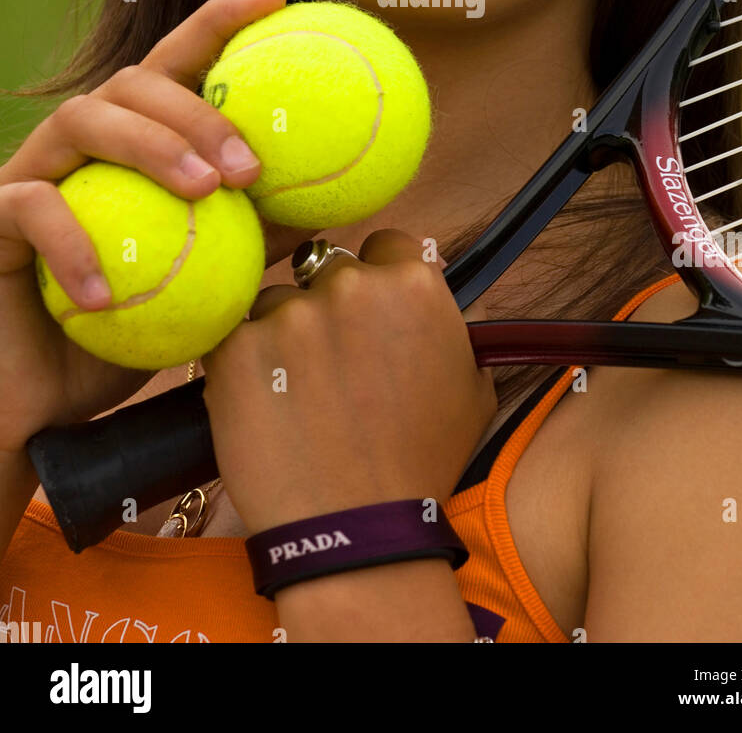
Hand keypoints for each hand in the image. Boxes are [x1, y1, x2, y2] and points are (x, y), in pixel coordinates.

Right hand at [0, 0, 288, 453]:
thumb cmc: (122, 338)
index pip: (173, 67)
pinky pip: (31, 206)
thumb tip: (325, 204)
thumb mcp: (200, 288)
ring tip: (205, 193)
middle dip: (197, 107)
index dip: (217, 22)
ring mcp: (30, 174)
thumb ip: (248, 239)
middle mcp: (80, 147)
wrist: (34, 404)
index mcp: (130, 146)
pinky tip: (108, 293)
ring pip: (81, 118)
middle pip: (132, 82)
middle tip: (251, 163)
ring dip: (151, 146)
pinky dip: (74, 244)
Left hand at [201, 230, 497, 535]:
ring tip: (296, 393)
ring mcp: (288, 314)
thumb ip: (448, 323)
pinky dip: (245, 363)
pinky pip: (235, 334)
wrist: (357, 533)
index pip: (385, 244)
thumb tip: (428, 291)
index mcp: (413, 284)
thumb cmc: (422, 465)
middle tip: (333, 362)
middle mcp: (350, 285)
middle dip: (331, 306)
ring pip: (279, 300)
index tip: (371, 314)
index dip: (380, 277)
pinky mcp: (234, 347)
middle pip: (329, 269)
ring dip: (284, 333)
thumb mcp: (472, 385)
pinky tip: (264, 404)